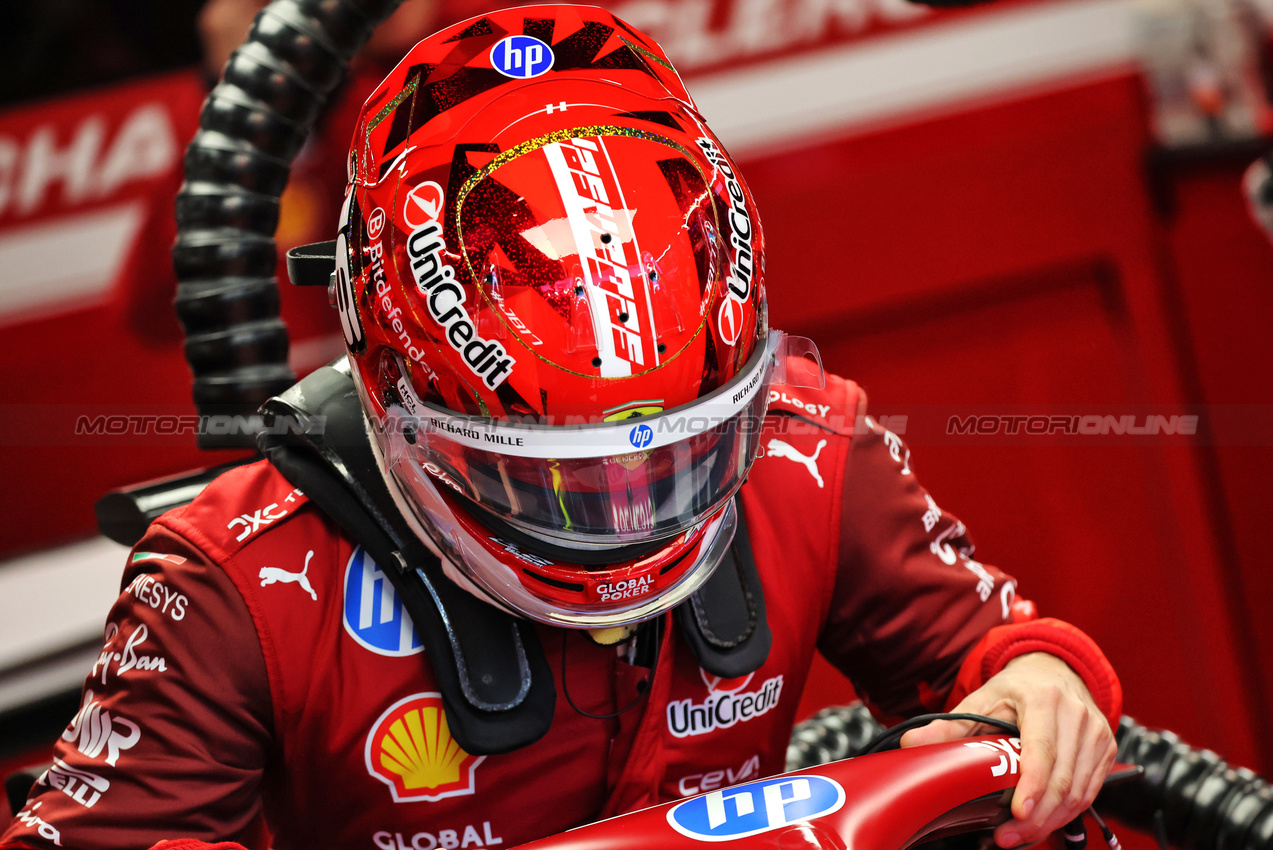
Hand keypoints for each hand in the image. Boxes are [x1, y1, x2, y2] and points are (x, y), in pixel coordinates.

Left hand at [898, 652, 1116, 846]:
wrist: (1055, 670)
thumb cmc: (1017, 687)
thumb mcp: (982, 698)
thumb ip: (949, 725)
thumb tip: (913, 744)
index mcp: (1045, 699)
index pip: (1042, 750)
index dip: (1032, 786)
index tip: (1017, 813)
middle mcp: (1076, 716)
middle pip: (1062, 780)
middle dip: (1036, 817)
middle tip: (1006, 837)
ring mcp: (1096, 734)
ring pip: (1079, 793)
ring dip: (1050, 821)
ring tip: (1018, 836)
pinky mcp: (1106, 751)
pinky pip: (1089, 792)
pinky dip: (1065, 813)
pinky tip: (1041, 822)